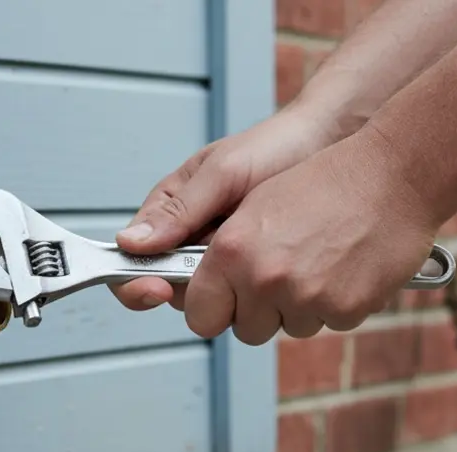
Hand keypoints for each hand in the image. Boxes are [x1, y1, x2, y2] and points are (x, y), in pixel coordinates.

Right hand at [110, 104, 344, 311]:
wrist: (326, 148)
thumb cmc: (272, 148)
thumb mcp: (221, 173)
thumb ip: (178, 210)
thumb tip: (130, 243)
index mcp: (168, 213)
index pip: (132, 260)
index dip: (136, 282)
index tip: (157, 288)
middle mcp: (190, 241)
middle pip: (171, 288)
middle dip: (193, 288)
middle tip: (223, 271)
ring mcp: (223, 260)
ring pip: (208, 299)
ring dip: (227, 291)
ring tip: (256, 258)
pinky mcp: (253, 273)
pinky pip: (243, 298)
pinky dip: (253, 292)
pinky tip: (272, 270)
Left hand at [179, 127, 439, 343]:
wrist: (393, 175)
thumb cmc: (325, 181)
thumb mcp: (254, 203)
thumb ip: (220, 252)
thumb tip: (190, 285)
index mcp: (232, 251)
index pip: (200, 315)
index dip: (213, 308)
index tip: (224, 300)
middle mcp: (264, 279)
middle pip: (246, 330)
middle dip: (260, 310)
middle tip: (281, 272)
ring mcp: (306, 298)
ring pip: (290, 327)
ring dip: (300, 305)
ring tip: (320, 258)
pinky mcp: (344, 310)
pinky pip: (329, 323)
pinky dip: (336, 302)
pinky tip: (346, 265)